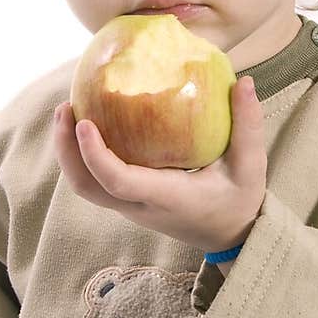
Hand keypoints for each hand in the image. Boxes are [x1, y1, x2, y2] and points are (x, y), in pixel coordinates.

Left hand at [53, 76, 266, 255]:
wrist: (233, 235)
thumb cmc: (240, 200)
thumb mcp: (251, 165)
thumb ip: (248, 125)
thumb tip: (245, 82)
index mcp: (167, 197)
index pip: (119, 182)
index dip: (95, 155)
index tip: (84, 122)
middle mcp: (141, 205)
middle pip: (87, 187)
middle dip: (67, 150)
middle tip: (66, 107)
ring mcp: (131, 206)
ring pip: (85, 186)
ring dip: (69, 152)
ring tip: (68, 110)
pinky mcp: (129, 200)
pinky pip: (95, 180)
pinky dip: (82, 154)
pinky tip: (89, 121)